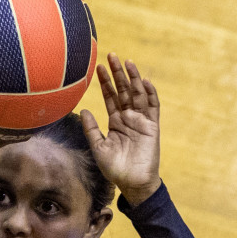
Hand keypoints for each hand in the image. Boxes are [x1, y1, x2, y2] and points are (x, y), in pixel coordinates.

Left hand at [81, 53, 161, 205]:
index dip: (105, 82)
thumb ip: (91, 129)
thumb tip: (83, 109)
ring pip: (138, 94)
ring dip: (133, 78)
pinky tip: (144, 82)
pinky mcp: (152, 126)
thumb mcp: (98, 147)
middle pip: (124, 90)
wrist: (132, 182)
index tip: (98, 67)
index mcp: (115, 121)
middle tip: (112, 55)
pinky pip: (153, 107)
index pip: (110, 97)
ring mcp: (141, 120)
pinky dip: (149, 94)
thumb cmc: (114, 168)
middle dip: (118, 73)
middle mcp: (128, 118)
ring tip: (127, 62)